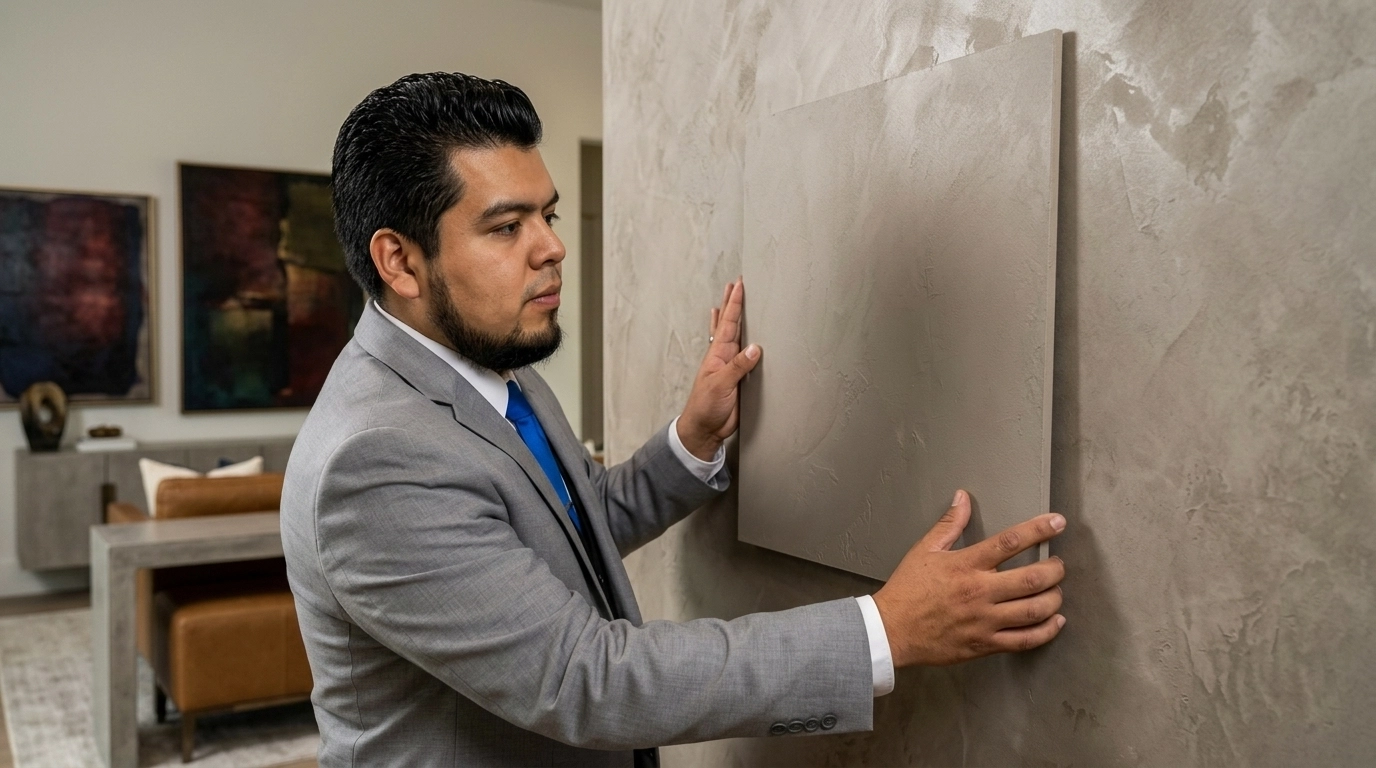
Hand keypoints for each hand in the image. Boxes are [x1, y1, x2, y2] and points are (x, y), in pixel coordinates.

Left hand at [677, 278, 760, 459]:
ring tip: (733, 301)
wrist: (704, 430)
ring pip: (734, 337)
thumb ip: (738, 367)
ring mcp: (730, 367)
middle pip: (729, 324)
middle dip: (732, 304)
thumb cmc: (706, 408)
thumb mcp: (721, 385)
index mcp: (717, 354)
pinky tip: (746, 339)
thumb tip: (755, 347)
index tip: (739, 285)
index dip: (734, 304)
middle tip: (735, 284)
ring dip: (735, 319)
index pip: (728, 324)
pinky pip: (743, 356)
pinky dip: (743, 343)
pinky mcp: (738, 379)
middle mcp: (723, 357)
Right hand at [872, 490, 1066, 666]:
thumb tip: (962, 498)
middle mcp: (979, 592)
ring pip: (1034, 610)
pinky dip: (1046, 631)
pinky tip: (1054, 621)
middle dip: (1055, 569)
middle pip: (1032, 578)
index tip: (1057, 522)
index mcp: (966, 565)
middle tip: (1058, 564)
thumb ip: (949, 523)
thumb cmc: (907, 590)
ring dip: (1054, 598)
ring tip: (1056, 590)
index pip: (1010, 541)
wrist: (891, 630)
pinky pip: (1025, 640)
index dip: (1039, 529)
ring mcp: (984, 620)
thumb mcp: (924, 550)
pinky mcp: (985, 644)